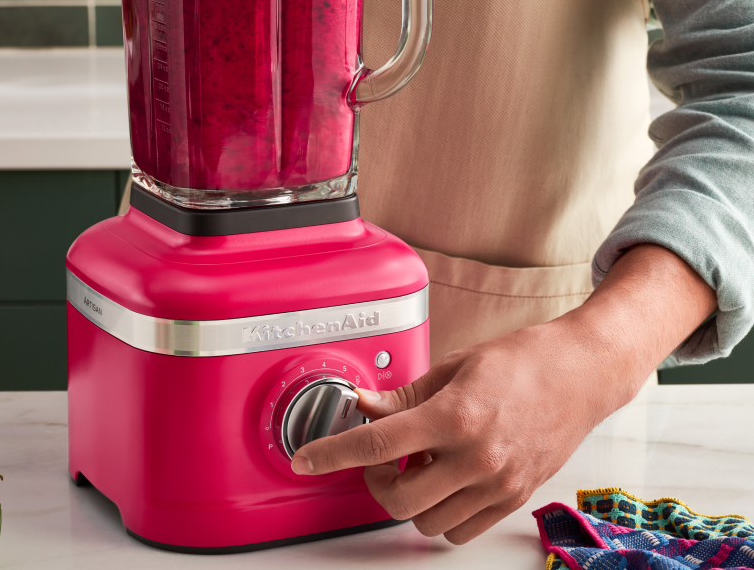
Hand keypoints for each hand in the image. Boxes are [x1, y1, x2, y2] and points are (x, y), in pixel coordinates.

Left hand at [290, 245, 716, 543]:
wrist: (583, 373)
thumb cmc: (524, 359)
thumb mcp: (456, 366)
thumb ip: (405, 396)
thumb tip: (364, 408)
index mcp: (456, 416)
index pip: (377, 445)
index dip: (331, 454)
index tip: (306, 459)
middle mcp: (477, 458)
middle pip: (398, 500)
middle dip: (375, 483)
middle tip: (380, 459)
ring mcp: (499, 484)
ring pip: (427, 523)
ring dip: (409, 499)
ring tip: (418, 466)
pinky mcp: (514, 498)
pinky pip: (461, 531)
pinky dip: (440, 514)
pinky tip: (444, 481)